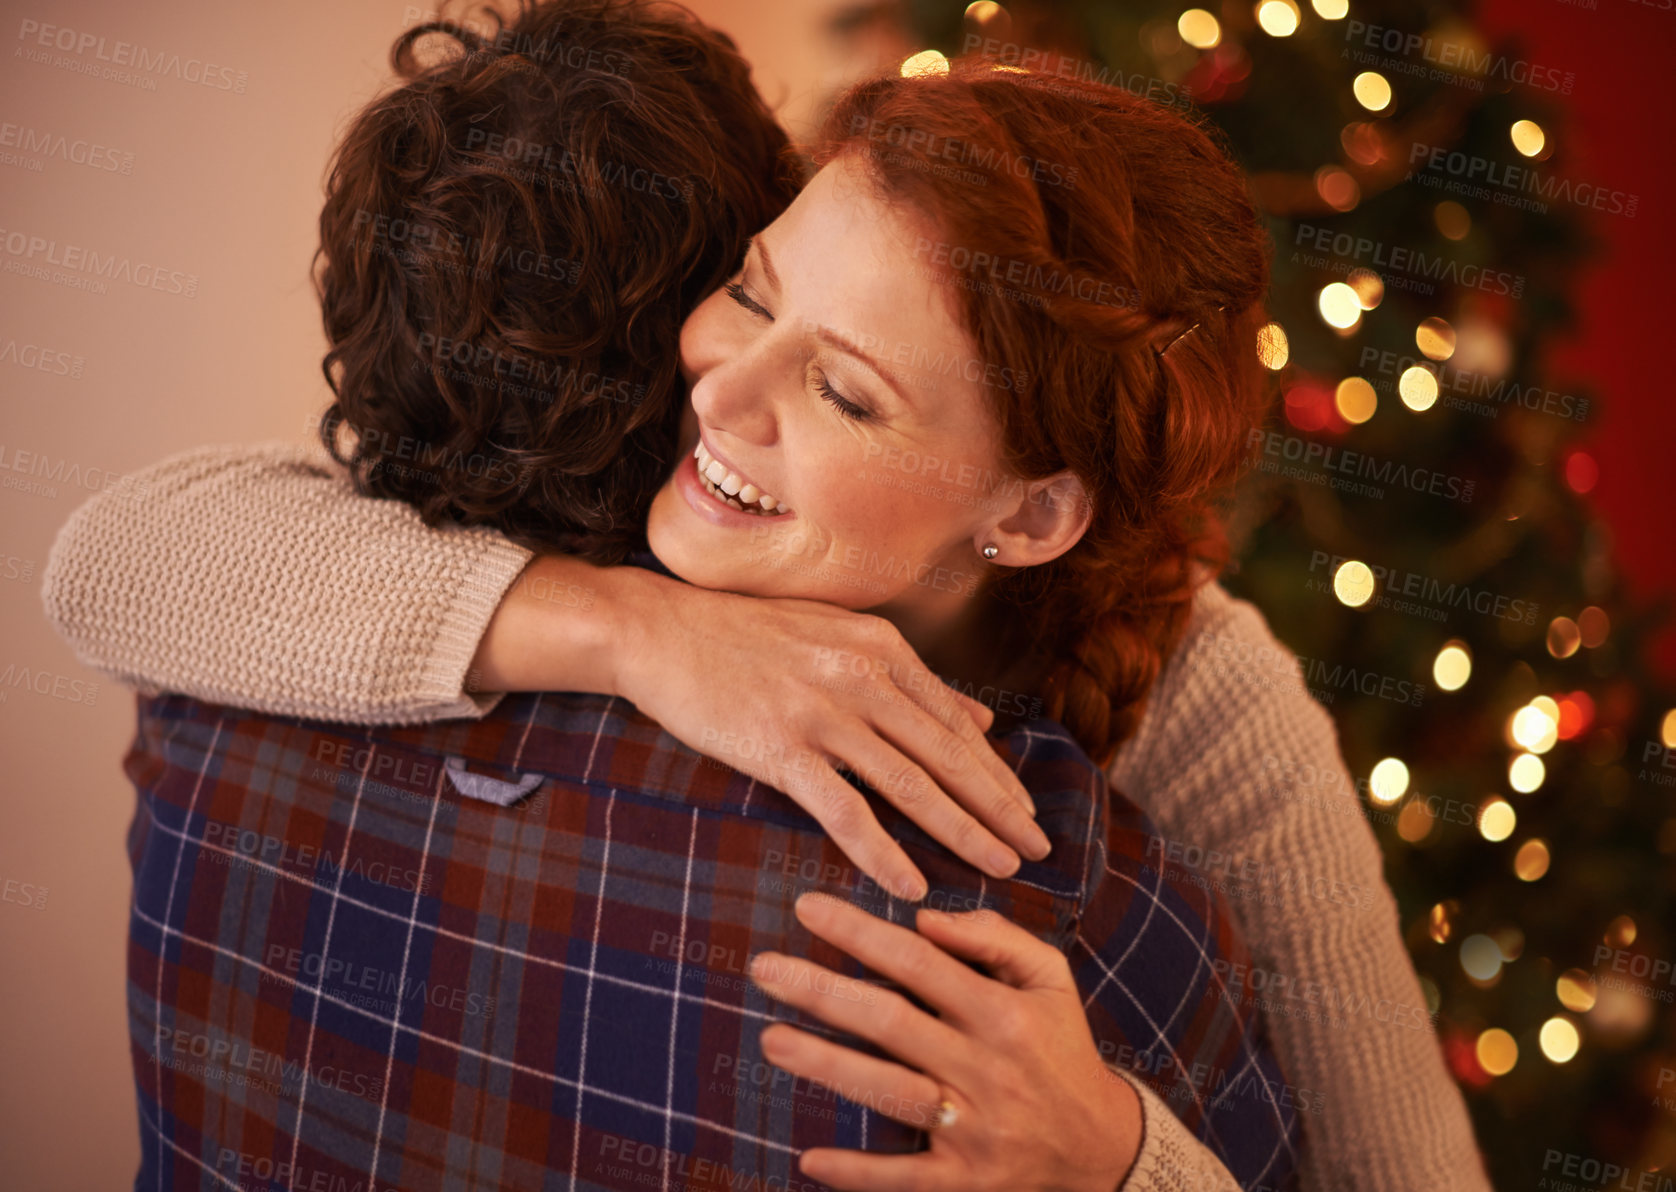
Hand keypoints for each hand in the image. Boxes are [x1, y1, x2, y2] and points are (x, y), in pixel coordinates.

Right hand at [613, 572, 1050, 899]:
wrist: (660, 630)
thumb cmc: (745, 636)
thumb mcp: (837, 637)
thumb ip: (908, 678)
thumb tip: (979, 714)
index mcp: (880, 646)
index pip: (956, 720)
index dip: (996, 772)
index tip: (1026, 811)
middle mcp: (862, 674)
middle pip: (947, 753)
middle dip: (999, 807)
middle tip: (1037, 849)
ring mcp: (821, 710)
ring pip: (910, 783)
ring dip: (962, 831)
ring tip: (1000, 868)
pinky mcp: (779, 746)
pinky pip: (843, 810)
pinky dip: (881, 851)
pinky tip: (910, 884)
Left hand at [748, 893, 1142, 1191]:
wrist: (1102, 1145)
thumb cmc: (1059, 1045)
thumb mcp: (1049, 978)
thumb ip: (994, 937)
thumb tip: (927, 920)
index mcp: (1003, 1013)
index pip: (919, 963)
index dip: (860, 932)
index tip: (806, 907)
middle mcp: (987, 1069)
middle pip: (892, 1024)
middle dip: (823, 992)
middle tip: (764, 967)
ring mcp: (974, 1129)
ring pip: (890, 1094)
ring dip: (827, 1066)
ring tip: (770, 1039)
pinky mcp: (965, 1181)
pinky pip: (904, 1178)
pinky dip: (856, 1172)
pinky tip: (809, 1159)